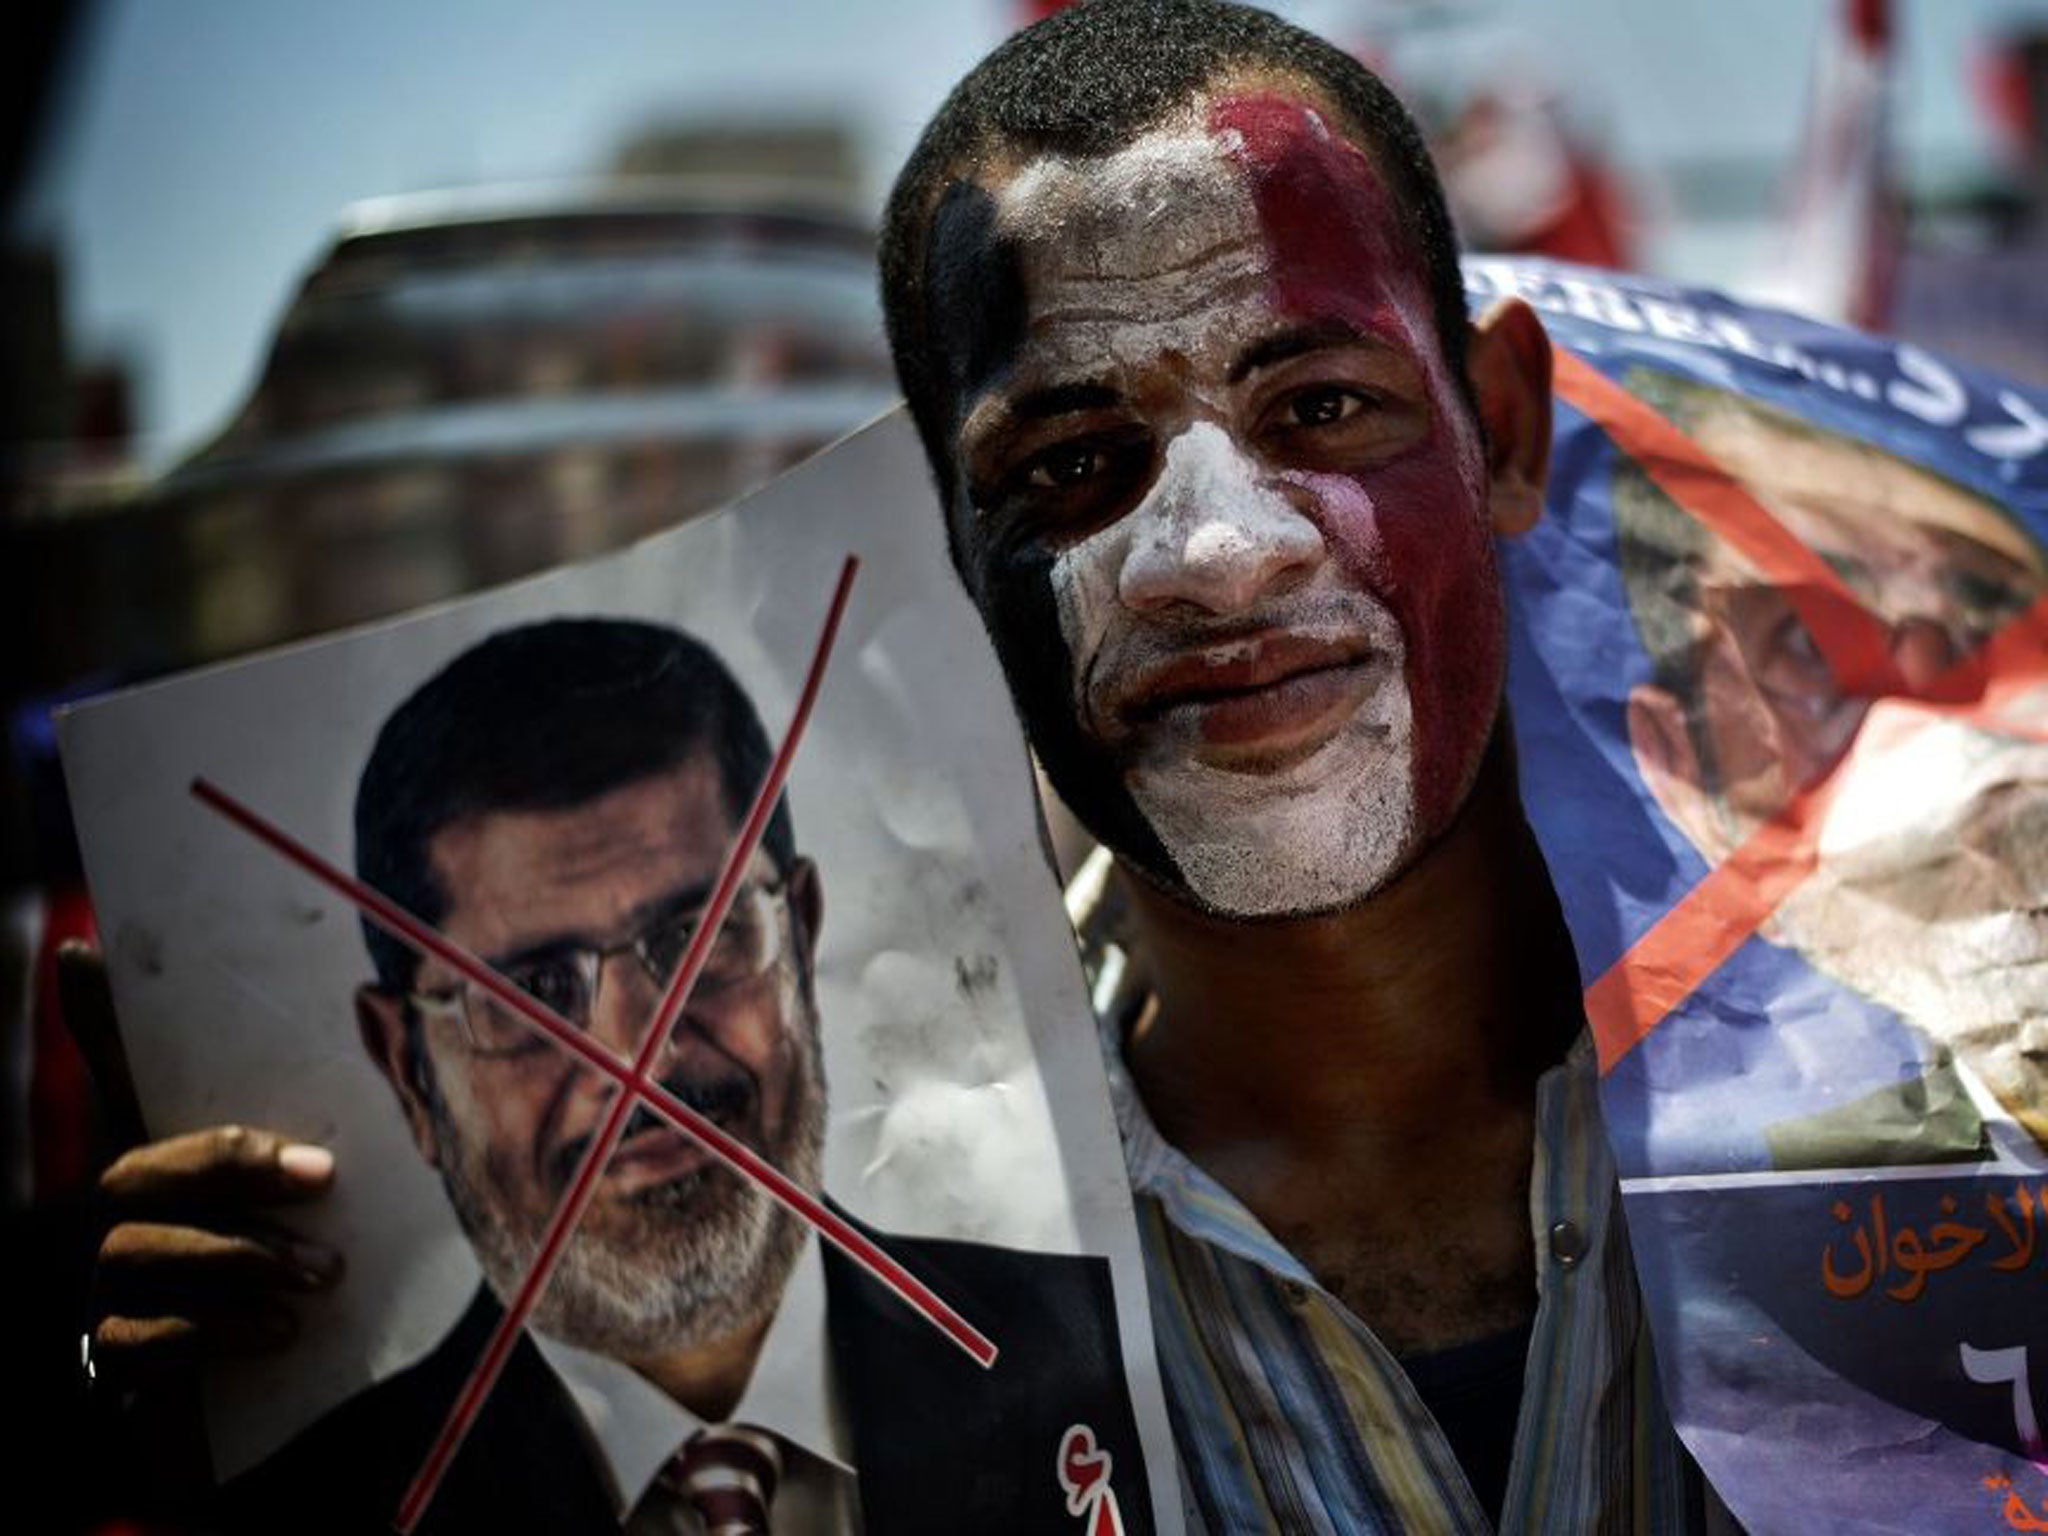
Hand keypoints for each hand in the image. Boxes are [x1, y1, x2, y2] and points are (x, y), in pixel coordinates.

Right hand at [64, 944, 344, 1391]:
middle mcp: (125, 1216)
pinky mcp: (113, 1359)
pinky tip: (275, 1332)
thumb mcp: (334, 1209)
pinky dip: (212, 1332)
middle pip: (137, 1171)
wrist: (292, 1420)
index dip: (99, 1017)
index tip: (81, 949)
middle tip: (322, 1180)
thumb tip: (378, 1062)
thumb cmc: (314, 1284)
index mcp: (175, 1162)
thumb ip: (343, 1147)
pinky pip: (136, 1339)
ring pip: (137, 1255)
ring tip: (320, 1278)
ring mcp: (106, 1285)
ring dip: (239, 1260)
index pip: (124, 1076)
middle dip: (229, 1170)